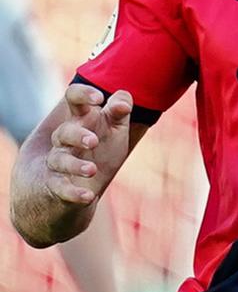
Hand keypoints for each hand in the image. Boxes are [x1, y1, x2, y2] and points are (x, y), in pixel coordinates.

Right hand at [46, 84, 133, 207]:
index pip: (73, 99)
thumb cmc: (100, 151)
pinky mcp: (58, 186)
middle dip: (78, 135)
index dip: (82, 94)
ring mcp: (59, 162)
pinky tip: (88, 196)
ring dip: (75, 165)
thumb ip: (119, 112)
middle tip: (93, 141)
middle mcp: (65, 139)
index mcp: (80, 120)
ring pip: (59, 160)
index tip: (99, 98)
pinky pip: (61, 189)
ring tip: (92, 170)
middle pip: (64, 132)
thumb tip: (124, 98)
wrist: (83, 187)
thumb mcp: (114, 130)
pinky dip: (73, 193)